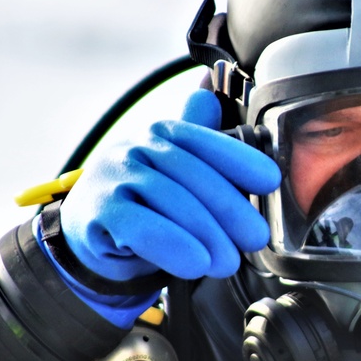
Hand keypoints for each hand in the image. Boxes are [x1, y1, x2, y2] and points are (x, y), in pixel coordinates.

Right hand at [59, 89, 280, 281]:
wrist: (90, 233)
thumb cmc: (143, 202)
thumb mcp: (176, 175)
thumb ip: (200, 146)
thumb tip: (210, 97)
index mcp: (162, 133)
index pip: (204, 141)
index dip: (239, 158)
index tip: (271, 180)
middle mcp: (136, 147)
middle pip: (192, 174)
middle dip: (229, 208)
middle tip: (255, 238)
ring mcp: (113, 176)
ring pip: (169, 200)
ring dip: (207, 233)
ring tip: (228, 261)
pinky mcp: (99, 211)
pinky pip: (140, 227)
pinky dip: (173, 246)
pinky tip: (196, 264)